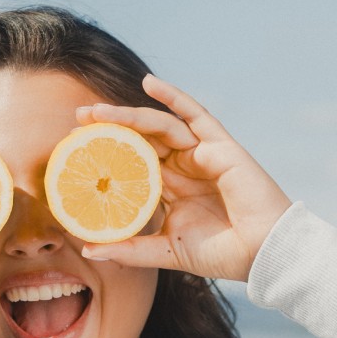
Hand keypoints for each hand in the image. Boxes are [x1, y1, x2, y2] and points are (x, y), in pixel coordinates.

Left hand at [73, 75, 291, 282]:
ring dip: (126, 115)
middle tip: (76, 120)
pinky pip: (194, 114)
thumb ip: (130, 249)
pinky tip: (149, 83)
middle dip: (109, 127)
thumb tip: (88, 249)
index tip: (75, 151)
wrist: (261, 254)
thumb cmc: (221, 254)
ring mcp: (202, 154)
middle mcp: (185, 167)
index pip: (133, 164)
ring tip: (94, 112)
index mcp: (173, 189)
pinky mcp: (220, 146)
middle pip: (141, 139)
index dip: (107, 154)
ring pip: (159, 126)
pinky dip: (174, 96)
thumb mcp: (166, 252)